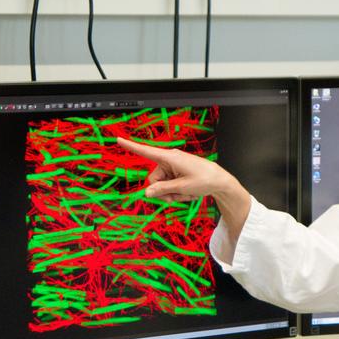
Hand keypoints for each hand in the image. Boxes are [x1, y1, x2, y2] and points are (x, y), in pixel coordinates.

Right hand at [117, 137, 231, 201]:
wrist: (220, 181)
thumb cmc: (204, 179)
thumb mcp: (182, 188)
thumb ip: (163, 190)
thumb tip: (147, 193)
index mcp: (170, 158)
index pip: (146, 151)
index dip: (131, 146)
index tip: (118, 139)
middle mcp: (169, 161)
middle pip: (153, 180)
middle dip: (162, 192)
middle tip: (175, 199)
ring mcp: (173, 167)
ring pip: (161, 186)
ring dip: (171, 194)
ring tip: (186, 195)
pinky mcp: (177, 173)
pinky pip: (169, 186)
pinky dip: (177, 192)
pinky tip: (188, 193)